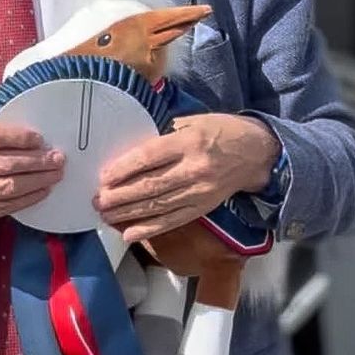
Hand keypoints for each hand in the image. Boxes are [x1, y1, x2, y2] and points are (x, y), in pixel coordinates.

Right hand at [0, 124, 64, 237]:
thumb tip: (24, 138)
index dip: (20, 137)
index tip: (40, 138)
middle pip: (5, 165)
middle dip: (37, 162)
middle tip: (58, 158)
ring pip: (8, 188)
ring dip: (37, 181)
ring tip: (55, 174)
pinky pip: (5, 208)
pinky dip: (27, 199)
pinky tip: (41, 191)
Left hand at [94, 114, 279, 243]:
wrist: (257, 153)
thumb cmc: (220, 131)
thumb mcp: (193, 120)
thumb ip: (164, 133)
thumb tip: (132, 148)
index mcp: (189, 143)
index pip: (150, 157)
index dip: (124, 169)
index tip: (103, 177)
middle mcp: (194, 169)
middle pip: (151, 186)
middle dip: (120, 196)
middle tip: (97, 200)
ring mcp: (199, 192)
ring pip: (158, 206)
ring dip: (128, 214)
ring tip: (105, 215)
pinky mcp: (203, 208)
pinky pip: (173, 220)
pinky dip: (150, 229)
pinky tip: (129, 234)